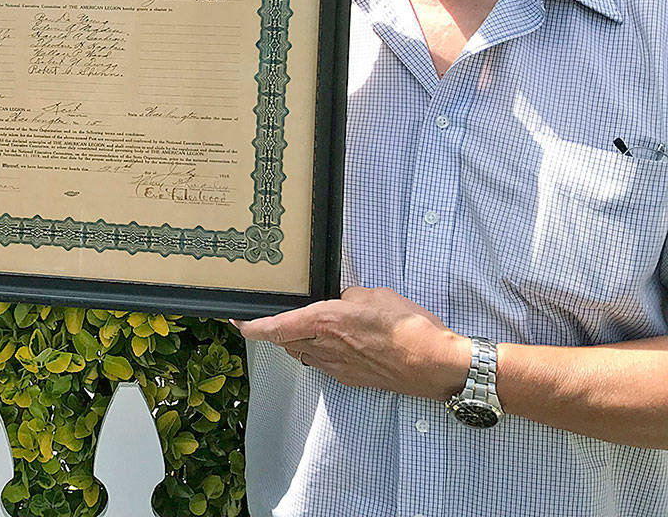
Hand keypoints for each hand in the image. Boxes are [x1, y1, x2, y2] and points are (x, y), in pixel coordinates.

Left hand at [233, 286, 467, 400]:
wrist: (436, 365)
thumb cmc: (410, 328)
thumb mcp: (374, 296)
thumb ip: (348, 297)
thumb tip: (340, 303)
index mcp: (327, 322)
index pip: (277, 327)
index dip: (253, 328)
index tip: (237, 323)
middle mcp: (327, 348)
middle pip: (285, 342)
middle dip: (273, 332)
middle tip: (265, 321)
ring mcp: (338, 367)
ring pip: (303, 354)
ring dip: (295, 342)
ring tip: (298, 328)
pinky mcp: (352, 378)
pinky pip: (323, 364)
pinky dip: (318, 352)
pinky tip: (329, 343)